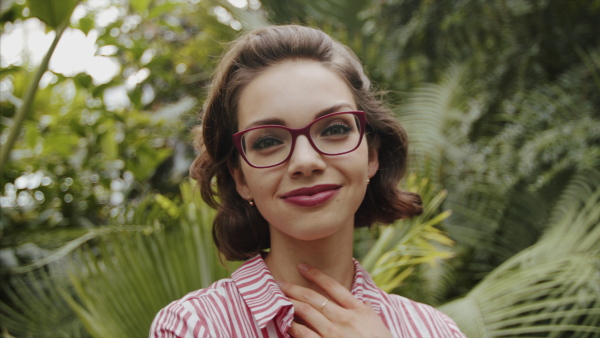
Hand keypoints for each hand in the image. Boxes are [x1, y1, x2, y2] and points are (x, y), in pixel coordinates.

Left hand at [278, 263, 392, 337]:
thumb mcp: (376, 323)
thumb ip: (363, 310)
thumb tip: (353, 300)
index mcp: (359, 309)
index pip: (333, 286)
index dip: (315, 274)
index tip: (301, 266)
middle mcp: (345, 318)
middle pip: (314, 298)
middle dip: (294, 288)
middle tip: (279, 282)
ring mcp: (334, 333)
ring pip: (306, 313)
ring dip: (289, 303)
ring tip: (278, 298)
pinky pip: (304, 334)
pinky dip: (292, 327)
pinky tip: (284, 322)